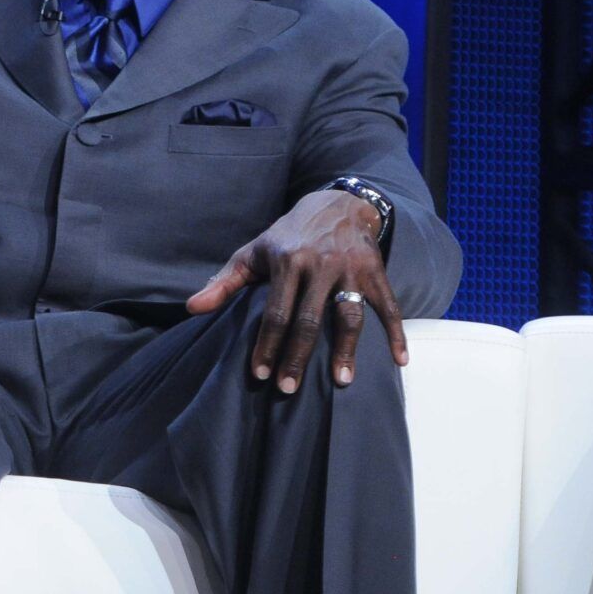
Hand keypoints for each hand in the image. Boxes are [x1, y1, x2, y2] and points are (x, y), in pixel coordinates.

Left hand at [186, 189, 406, 390]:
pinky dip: (397, 333)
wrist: (336, 204)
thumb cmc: (288, 236)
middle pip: (309, 320)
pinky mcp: (375, 271)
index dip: (267, 345)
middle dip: (298, 357)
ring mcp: (350, 269)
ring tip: (342, 382)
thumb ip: (224, 282)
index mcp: (287, 262)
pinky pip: (389, 306)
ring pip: (349, 315)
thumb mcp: (253, 252)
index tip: (259, 375)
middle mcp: (320, 265)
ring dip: (347, 351)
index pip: (275, 312)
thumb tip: (192, 308)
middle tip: (288, 389)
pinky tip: (400, 360)